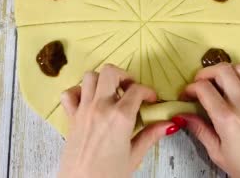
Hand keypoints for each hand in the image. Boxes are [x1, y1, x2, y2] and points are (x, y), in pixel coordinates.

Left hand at [58, 64, 177, 177]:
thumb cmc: (108, 175)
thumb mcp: (134, 156)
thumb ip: (150, 135)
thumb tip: (169, 124)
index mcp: (120, 116)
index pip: (137, 90)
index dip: (148, 91)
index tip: (151, 99)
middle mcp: (101, 107)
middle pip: (110, 72)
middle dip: (124, 76)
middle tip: (130, 90)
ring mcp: (83, 109)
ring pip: (90, 76)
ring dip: (102, 80)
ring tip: (111, 93)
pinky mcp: (70, 117)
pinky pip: (69, 93)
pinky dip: (78, 91)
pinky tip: (88, 100)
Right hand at [176, 63, 239, 177]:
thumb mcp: (218, 153)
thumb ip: (200, 130)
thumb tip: (184, 117)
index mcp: (227, 119)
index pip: (203, 88)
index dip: (190, 88)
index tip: (187, 95)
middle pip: (222, 70)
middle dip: (206, 73)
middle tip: (200, 83)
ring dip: (228, 70)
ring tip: (220, 82)